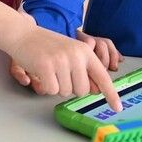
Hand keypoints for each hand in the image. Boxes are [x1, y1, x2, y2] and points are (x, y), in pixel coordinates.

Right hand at [6, 23, 121, 110]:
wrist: (24, 34)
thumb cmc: (48, 46)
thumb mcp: (71, 52)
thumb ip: (84, 69)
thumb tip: (94, 90)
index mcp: (85, 52)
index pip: (102, 76)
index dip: (111, 94)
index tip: (118, 107)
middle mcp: (76, 56)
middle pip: (82, 90)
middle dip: (72, 87)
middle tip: (60, 73)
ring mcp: (61, 61)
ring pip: (66, 92)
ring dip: (57, 86)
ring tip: (50, 69)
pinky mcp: (46, 67)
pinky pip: (51, 91)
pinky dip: (46, 86)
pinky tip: (42, 72)